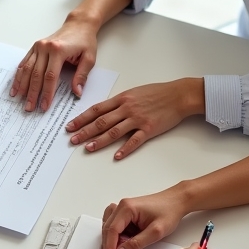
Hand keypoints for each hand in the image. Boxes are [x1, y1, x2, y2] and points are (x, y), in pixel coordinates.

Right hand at [11, 13, 99, 111]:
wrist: (78, 25)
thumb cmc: (84, 41)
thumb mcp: (89, 58)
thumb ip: (82, 76)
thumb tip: (77, 93)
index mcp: (58, 50)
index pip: (50, 76)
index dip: (46, 93)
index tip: (44, 106)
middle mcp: (45, 47)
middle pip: (36, 74)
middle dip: (32, 93)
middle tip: (29, 107)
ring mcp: (38, 46)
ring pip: (27, 69)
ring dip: (22, 85)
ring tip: (18, 98)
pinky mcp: (34, 47)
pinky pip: (24, 62)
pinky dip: (19, 75)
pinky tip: (16, 85)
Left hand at [66, 78, 204, 158]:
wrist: (178, 95)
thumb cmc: (156, 92)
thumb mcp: (133, 93)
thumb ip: (118, 102)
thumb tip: (103, 111)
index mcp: (121, 99)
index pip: (96, 110)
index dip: (81, 118)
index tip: (70, 126)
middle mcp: (126, 108)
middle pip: (101, 121)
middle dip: (85, 131)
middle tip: (72, 140)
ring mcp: (138, 119)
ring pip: (114, 131)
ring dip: (99, 141)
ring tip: (88, 148)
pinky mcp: (149, 129)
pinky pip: (135, 140)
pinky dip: (125, 149)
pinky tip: (116, 156)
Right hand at [101, 187, 188, 248]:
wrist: (177, 201)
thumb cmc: (169, 212)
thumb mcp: (156, 232)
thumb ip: (137, 243)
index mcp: (127, 208)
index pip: (111, 230)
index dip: (109, 248)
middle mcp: (122, 206)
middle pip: (107, 228)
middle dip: (108, 247)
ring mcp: (123, 208)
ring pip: (109, 226)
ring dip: (112, 240)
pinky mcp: (127, 212)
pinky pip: (115, 224)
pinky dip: (116, 234)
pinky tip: (123, 240)